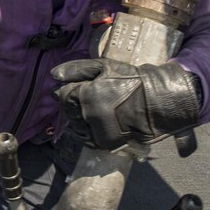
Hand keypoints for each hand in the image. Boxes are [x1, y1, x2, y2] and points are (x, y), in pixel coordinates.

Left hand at [52, 59, 200, 148]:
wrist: (157, 102)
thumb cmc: (130, 81)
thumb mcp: (104, 66)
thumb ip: (77, 69)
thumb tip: (53, 75)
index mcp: (86, 94)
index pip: (64, 95)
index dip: (70, 91)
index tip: (81, 89)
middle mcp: (89, 115)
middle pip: (69, 111)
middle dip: (75, 105)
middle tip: (91, 100)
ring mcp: (97, 130)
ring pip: (76, 126)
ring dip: (80, 119)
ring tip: (96, 111)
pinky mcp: (105, 143)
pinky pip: (86, 139)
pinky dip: (88, 132)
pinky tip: (97, 124)